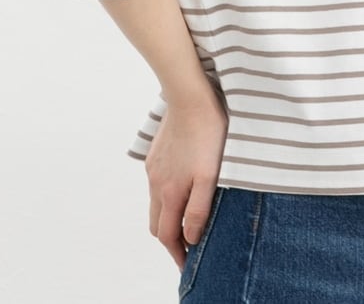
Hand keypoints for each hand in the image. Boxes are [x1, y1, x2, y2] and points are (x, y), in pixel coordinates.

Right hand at [145, 92, 227, 270]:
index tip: (187, 265)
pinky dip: (165, 196)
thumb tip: (189, 238)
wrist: (191, 97)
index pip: (168, 235)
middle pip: (157, 223)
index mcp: (170, 192)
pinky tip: (180, 189)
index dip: (176, 254)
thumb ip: (199, 209)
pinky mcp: (156, 153)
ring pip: (155, 203)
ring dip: (168, 217)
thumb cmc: (207, 133)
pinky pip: (156, 183)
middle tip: (187, 248)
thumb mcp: (210, 175)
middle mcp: (156, 183)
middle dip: (170, 240)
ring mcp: (153, 167)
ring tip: (185, 222)